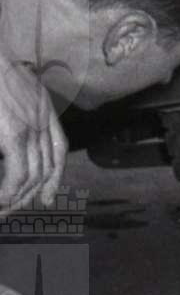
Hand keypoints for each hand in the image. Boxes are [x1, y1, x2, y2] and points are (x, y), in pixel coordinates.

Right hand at [0, 56, 66, 214]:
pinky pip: (17, 174)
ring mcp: (29, 126)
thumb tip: (10, 128)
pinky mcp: (12, 134)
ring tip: (2, 209)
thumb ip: (17, 106)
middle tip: (11, 209)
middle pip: (47, 166)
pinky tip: (1, 200)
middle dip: (31, 193)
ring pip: (33, 175)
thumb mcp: (12, 85)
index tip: (47, 198)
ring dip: (17, 197)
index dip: (54, 177)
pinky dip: (9, 192)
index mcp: (42, 104)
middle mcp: (42, 117)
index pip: (57, 148)